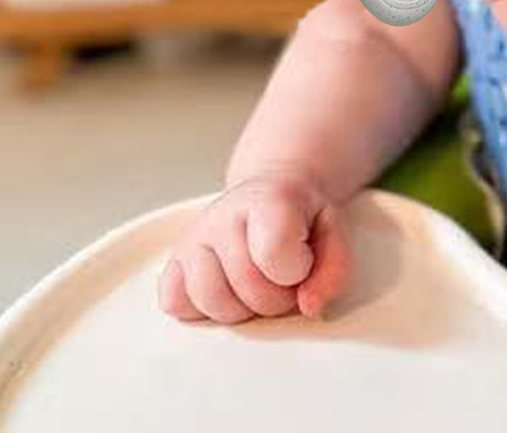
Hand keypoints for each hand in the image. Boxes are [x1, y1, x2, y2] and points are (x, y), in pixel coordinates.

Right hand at [157, 168, 350, 323]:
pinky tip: (226, 288)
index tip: (303, 261)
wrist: (265, 196)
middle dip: (276, 297)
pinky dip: (203, 310)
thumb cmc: (299, 218)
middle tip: (282, 279)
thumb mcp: (332, 231)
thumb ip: (334, 269)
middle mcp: (222, 214)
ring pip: (211, 302)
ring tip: (255, 285)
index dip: (297, 271)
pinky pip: (177, 305)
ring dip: (241, 308)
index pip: (275, 253)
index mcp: (268, 199)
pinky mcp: (172, 263)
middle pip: (248, 286)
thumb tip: (310, 306)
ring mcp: (193, 238)